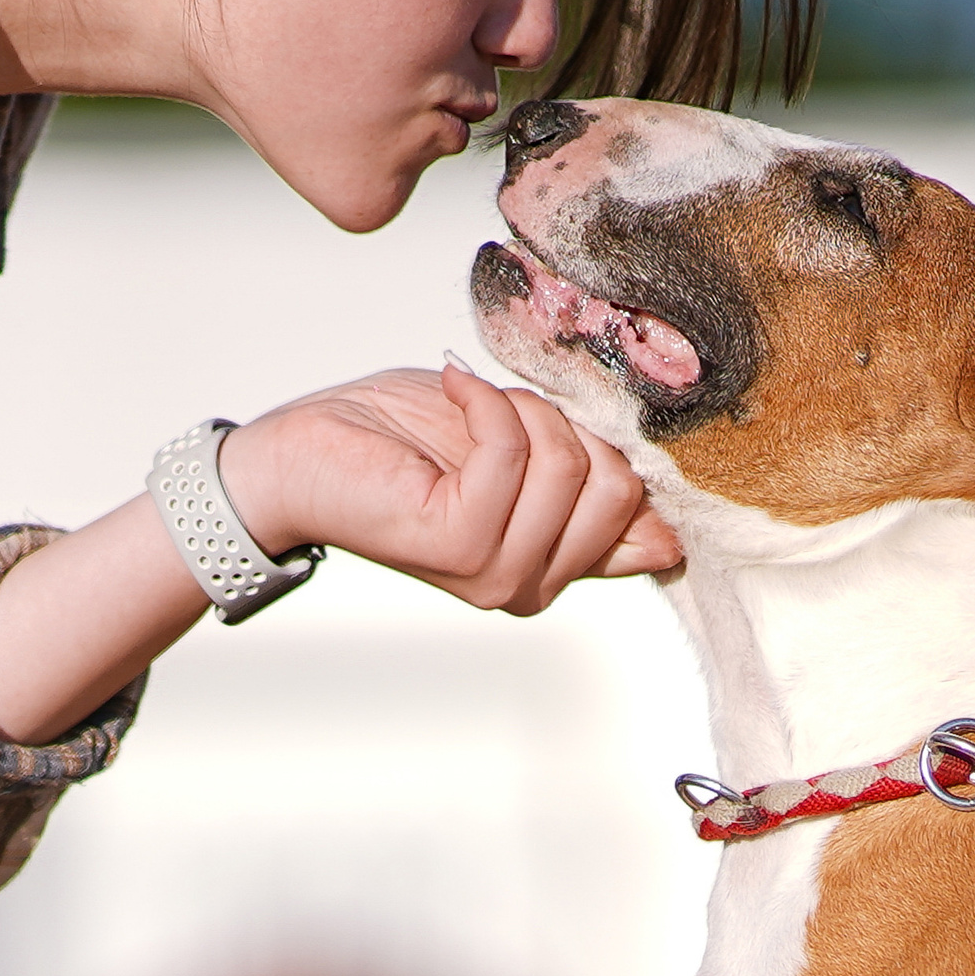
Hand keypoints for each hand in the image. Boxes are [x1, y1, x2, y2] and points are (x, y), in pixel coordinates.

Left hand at [215, 360, 682, 617]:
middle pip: (618, 489)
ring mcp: (496, 576)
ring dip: (521, 411)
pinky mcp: (458, 547)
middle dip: (567, 424)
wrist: (303, 450)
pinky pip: (512, 453)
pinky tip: (453, 389)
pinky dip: (485, 403)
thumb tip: (671, 536)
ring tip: (470, 406)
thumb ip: (588, 487)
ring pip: (570, 466)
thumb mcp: (522, 450)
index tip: (573, 412)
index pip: (651, 525)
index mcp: (557, 567)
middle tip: (503, 410)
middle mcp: (532, 586)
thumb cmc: (402, 437)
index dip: (626, 455)